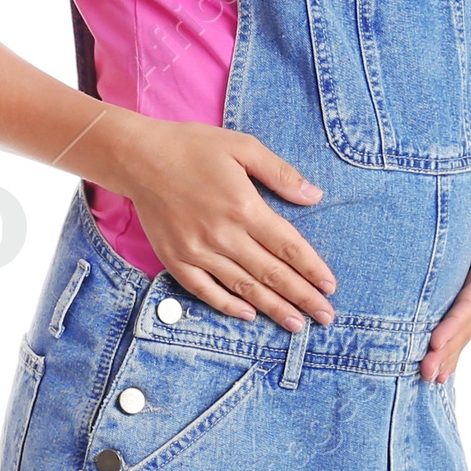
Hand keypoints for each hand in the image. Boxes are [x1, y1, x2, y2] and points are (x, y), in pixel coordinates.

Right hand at [98, 116, 336, 332]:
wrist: (139, 158)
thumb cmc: (193, 147)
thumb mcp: (243, 146)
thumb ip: (280, 173)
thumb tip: (315, 195)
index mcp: (244, 207)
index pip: (288, 246)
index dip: (312, 269)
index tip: (330, 287)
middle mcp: (223, 235)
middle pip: (271, 274)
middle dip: (302, 297)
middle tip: (326, 317)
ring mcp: (197, 251)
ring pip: (243, 287)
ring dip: (272, 308)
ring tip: (296, 325)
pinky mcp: (176, 259)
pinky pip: (205, 291)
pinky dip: (227, 306)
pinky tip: (248, 315)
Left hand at [418, 182, 470, 382]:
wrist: (467, 187)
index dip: (457, 320)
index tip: (435, 340)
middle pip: (468, 320)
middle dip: (449, 347)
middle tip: (427, 372)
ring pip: (461, 327)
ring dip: (447, 354)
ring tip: (429, 378)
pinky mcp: (457, 293)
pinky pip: (454, 322)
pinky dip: (446, 346)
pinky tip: (436, 369)